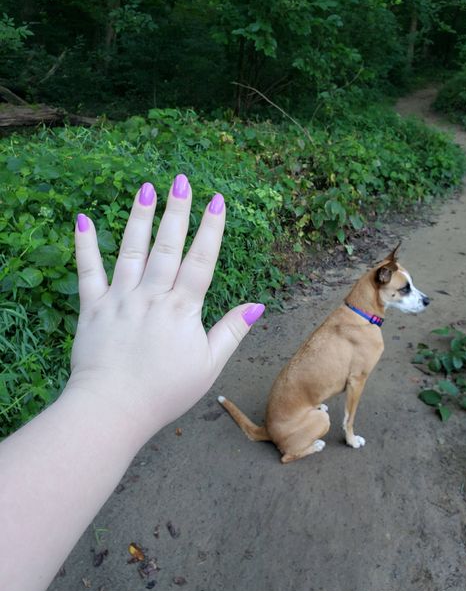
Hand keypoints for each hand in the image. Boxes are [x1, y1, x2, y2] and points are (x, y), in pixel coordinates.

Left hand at [68, 174, 263, 443]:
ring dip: (139, 217)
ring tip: (146, 187)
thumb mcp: (208, 365)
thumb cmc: (165, 392)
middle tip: (181, 179)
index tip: (217, 200)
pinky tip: (83, 218)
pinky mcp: (92, 308)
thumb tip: (257, 305)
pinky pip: (88, 272)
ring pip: (131, 251)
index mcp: (181, 309)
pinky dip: (85, 245)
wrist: (113, 410)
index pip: (200, 260)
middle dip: (176, 211)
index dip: (211, 228)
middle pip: (166, 246)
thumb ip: (231, 331)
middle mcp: (151, 296)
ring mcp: (120, 299)